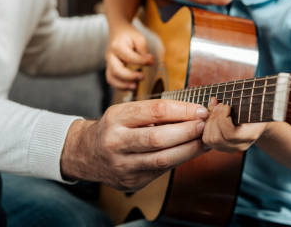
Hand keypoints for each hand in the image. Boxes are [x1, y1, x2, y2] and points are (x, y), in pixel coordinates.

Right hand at [60, 99, 208, 190]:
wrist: (85, 153)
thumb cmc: (113, 127)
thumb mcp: (125, 111)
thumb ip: (153, 112)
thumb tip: (193, 111)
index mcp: (116, 118)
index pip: (154, 111)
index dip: (181, 110)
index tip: (200, 109)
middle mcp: (116, 142)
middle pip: (158, 138)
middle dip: (187, 131)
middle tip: (205, 125)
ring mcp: (123, 165)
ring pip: (162, 159)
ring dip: (189, 149)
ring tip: (205, 140)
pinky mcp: (131, 181)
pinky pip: (161, 170)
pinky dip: (180, 160)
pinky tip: (192, 151)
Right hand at [106, 23, 153, 90]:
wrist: (117, 31)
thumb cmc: (129, 35)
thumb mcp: (138, 38)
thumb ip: (143, 50)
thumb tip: (150, 62)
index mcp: (117, 46)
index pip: (129, 57)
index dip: (142, 61)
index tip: (151, 61)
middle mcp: (110, 56)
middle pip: (116, 70)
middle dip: (130, 76)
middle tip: (143, 77)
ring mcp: (109, 63)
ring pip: (111, 78)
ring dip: (123, 85)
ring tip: (135, 87)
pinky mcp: (110, 69)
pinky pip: (112, 81)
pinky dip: (120, 86)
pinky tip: (130, 86)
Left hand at [202, 97, 267, 152]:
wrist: (257, 120)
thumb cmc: (253, 108)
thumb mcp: (250, 103)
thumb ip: (236, 101)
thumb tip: (213, 100)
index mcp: (250, 135)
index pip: (230, 134)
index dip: (223, 118)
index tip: (227, 105)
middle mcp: (240, 146)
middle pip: (217, 138)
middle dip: (214, 119)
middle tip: (219, 105)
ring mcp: (230, 148)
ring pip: (210, 140)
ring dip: (209, 122)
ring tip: (215, 110)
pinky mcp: (221, 147)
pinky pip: (207, 140)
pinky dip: (206, 126)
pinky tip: (212, 116)